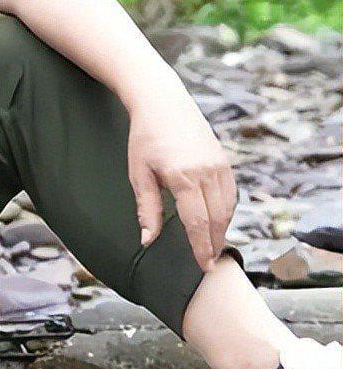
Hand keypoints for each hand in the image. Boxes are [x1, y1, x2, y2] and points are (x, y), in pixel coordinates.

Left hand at [126, 88, 237, 272]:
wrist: (162, 101)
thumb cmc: (145, 137)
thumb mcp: (138, 173)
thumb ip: (147, 208)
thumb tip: (148, 240)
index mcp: (182, 176)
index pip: (197, 223)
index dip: (200, 248)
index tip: (203, 267)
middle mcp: (206, 171)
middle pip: (217, 219)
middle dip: (214, 244)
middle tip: (209, 263)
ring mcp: (219, 164)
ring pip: (228, 207)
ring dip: (222, 229)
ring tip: (213, 246)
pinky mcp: (224, 159)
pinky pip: (231, 193)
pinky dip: (226, 210)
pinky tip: (217, 220)